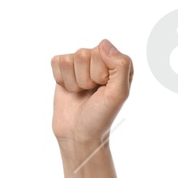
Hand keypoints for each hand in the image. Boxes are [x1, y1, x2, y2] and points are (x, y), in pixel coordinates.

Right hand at [51, 39, 132, 159]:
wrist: (79, 134)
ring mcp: (81, 64)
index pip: (102, 51)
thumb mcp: (119, 94)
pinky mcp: (64, 69)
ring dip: (74, 82)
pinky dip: (62, 80)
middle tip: (91, 93)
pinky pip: (57, 62)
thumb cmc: (101, 116)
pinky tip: (70, 90)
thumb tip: (104, 43)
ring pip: (69, 60)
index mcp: (117, 63)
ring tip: (81, 93)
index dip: (100, 74)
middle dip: (85, 79)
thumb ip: (121, 66)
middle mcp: (100, 59)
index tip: (103, 89)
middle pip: (82, 54)